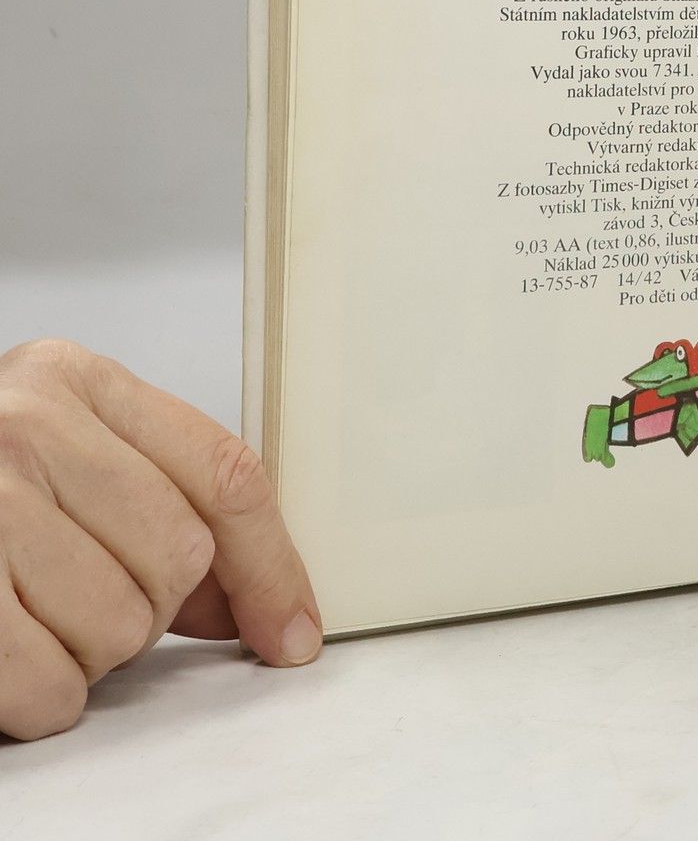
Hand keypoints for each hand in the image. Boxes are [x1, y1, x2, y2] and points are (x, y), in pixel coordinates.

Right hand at [0, 339, 319, 740]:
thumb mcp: (61, 450)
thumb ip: (158, 498)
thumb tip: (253, 598)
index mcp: (72, 378)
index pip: (223, 473)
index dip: (272, 564)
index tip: (292, 630)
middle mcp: (22, 425)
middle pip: (179, 557)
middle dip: (152, 604)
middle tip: (86, 593)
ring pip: (120, 625)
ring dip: (91, 651)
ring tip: (36, 614)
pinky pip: (47, 684)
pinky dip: (42, 697)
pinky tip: (12, 656)